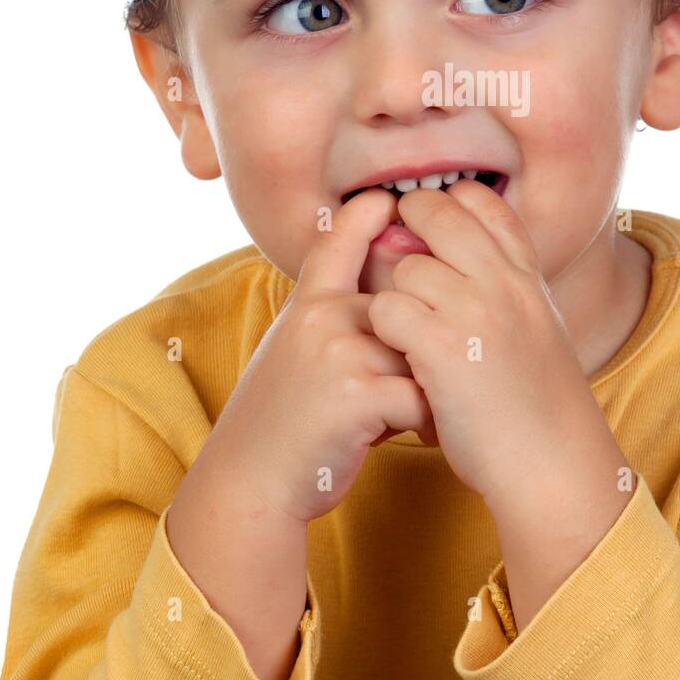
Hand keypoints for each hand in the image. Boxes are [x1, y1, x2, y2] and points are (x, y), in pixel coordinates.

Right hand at [198, 187, 437, 527]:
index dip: (365, 213)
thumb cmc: (282, 423)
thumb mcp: (295, 353)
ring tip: (407, 421)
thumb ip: (332, 321)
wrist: (250, 483)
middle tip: (408, 392)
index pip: (337, 242)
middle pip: (406, 308)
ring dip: (424, 388)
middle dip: (417, 352)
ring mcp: (339, 351)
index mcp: (307, 304)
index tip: (387, 196)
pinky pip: (420, 396)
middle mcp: (321, 317)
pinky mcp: (358, 393)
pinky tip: (419, 440)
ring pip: (420, 351)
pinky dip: (428, 423)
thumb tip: (386, 302)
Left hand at [366, 178, 625, 520]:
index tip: (431, 228)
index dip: (448, 204)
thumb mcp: (535, 327)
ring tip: (407, 333)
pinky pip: (386, 309)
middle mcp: (503, 281)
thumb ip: (499, 288)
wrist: (554, 464)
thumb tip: (442, 257)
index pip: (482, 200)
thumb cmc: (538, 406)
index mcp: (527, 274)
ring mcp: (474, 310)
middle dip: (407, 227)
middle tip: (399, 264)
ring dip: (393, 294)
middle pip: (436, 211)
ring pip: (403, 265)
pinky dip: (383, 333)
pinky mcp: (442, 347)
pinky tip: (400, 358)